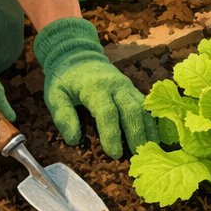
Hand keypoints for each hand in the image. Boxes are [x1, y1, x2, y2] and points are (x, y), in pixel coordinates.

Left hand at [32, 17, 147, 157]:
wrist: (78, 55)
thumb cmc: (65, 78)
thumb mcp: (55, 95)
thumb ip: (63, 116)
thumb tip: (73, 140)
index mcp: (95, 87)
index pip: (107, 112)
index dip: (112, 133)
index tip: (114, 154)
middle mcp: (115, 85)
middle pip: (132, 109)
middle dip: (136, 134)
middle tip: (136, 156)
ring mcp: (127, 86)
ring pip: (144, 107)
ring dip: (148, 129)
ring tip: (150, 150)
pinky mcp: (133, 89)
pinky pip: (147, 105)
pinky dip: (152, 122)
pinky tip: (155, 137)